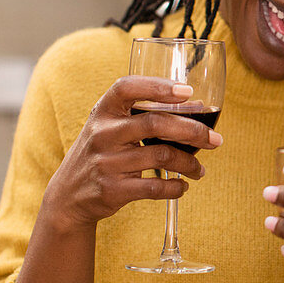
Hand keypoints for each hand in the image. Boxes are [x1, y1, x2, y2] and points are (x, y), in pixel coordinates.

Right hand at [43, 75, 222, 231]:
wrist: (68, 195)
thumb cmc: (103, 152)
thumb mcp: (112, 126)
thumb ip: (146, 113)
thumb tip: (197, 105)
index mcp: (103, 111)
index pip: (128, 87)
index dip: (158, 86)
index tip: (188, 91)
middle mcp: (102, 133)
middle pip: (155, 124)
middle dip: (192, 131)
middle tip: (215, 140)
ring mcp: (106, 162)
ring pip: (160, 157)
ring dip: (189, 163)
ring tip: (199, 168)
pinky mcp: (112, 190)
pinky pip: (153, 187)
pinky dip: (175, 187)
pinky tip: (183, 186)